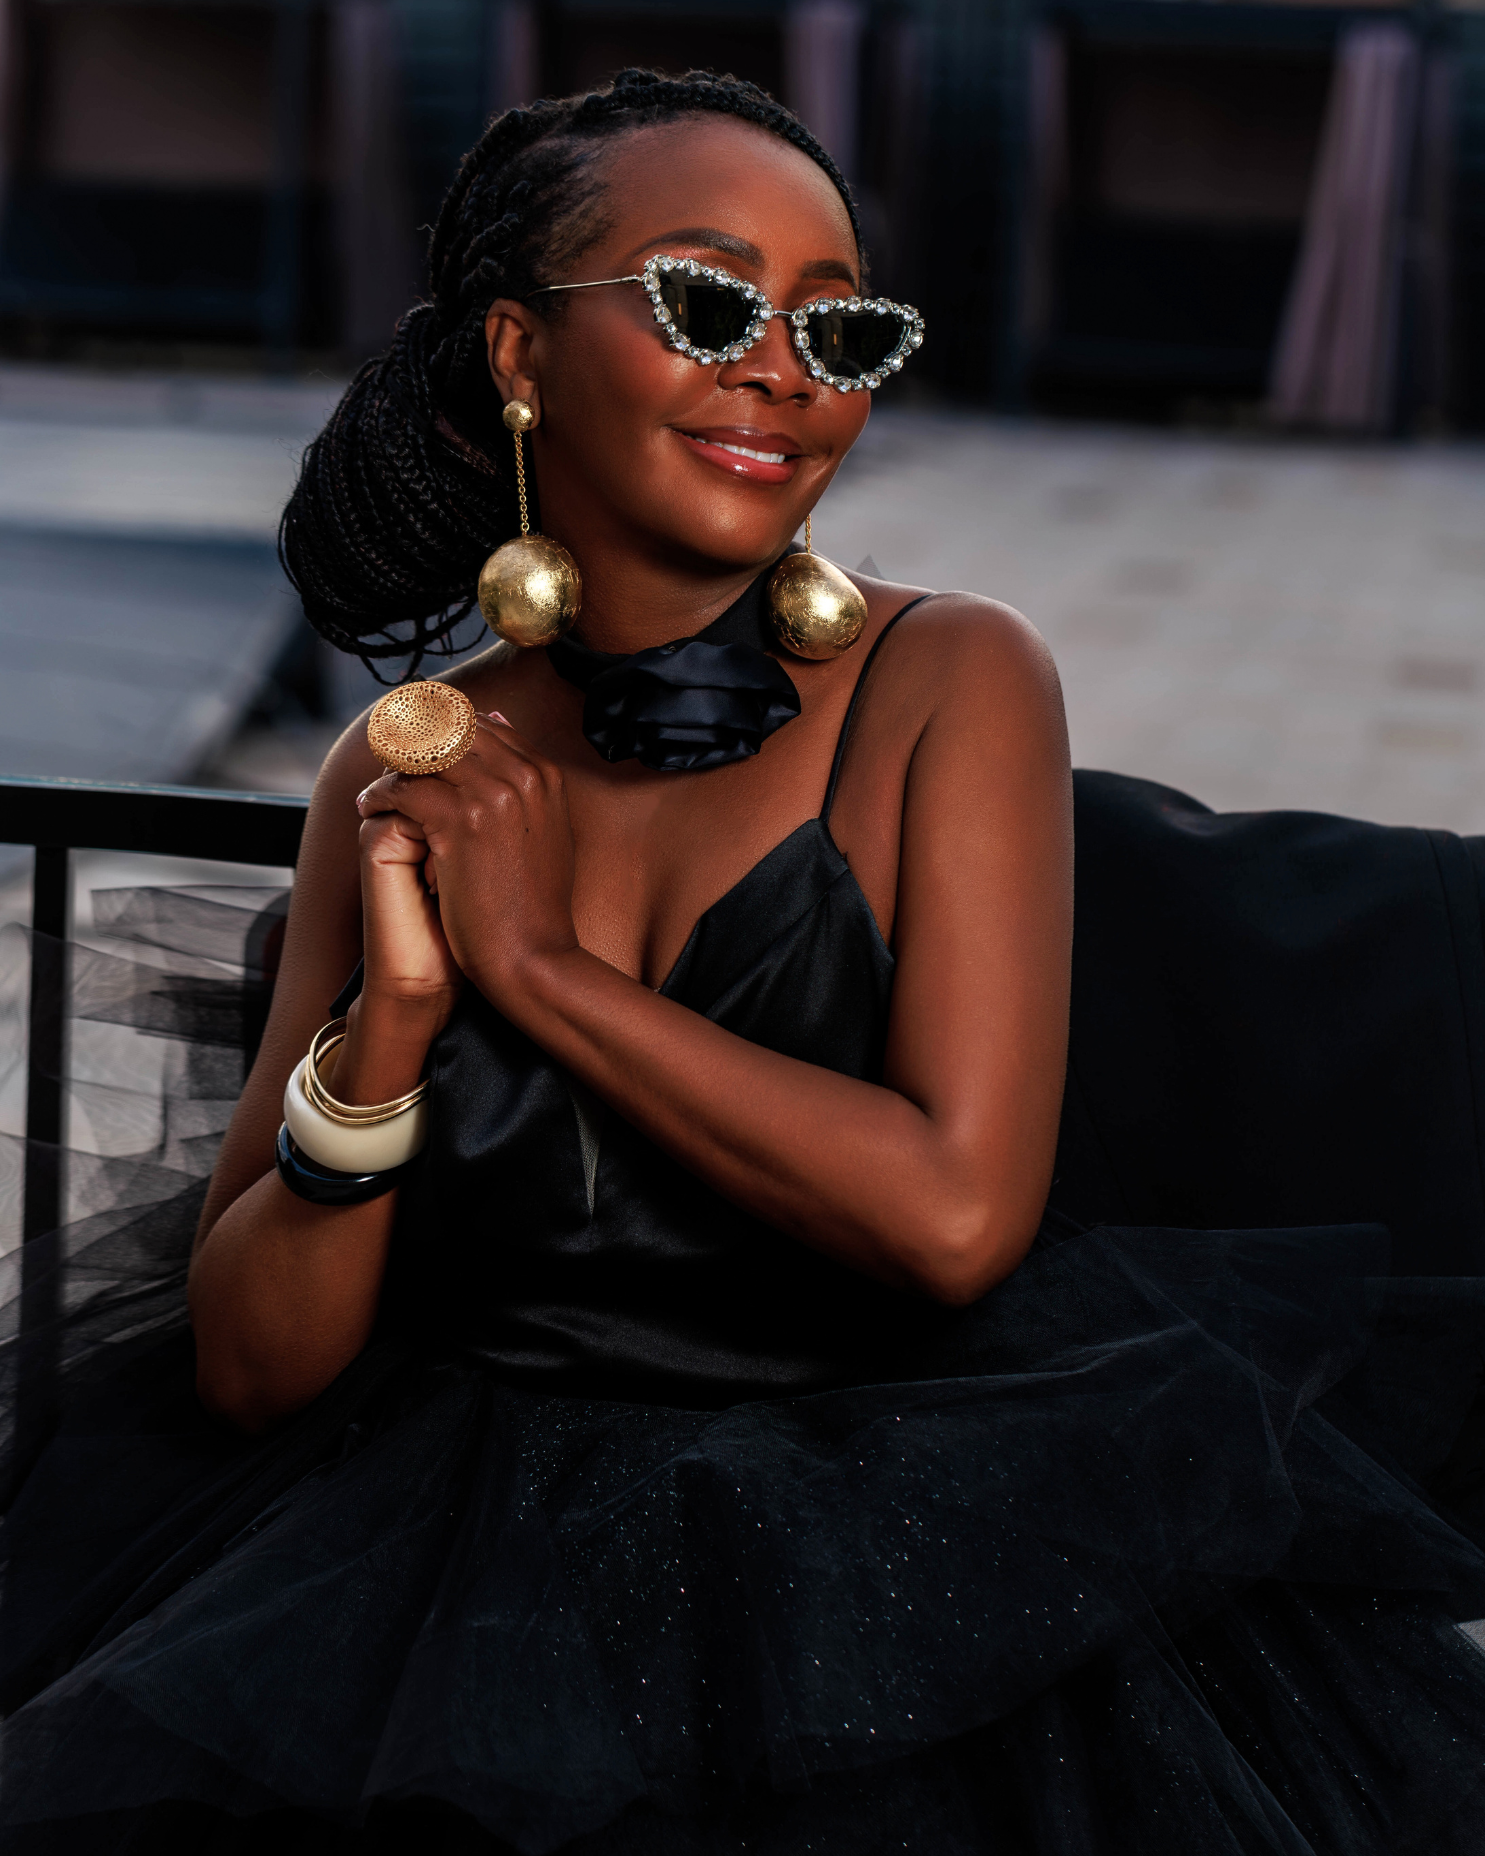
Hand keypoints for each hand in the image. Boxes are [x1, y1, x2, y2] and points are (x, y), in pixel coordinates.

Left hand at [356, 713, 579, 1017]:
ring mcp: (494, 795)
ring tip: (376, 792)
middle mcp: (524, 775)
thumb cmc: (535, 908)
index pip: (481, 724)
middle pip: (450, 727)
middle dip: (410, 742)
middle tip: (384, 765)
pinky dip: (380, 796)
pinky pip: (404, 787)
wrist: (534, 958)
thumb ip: (523, 783)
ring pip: (423, 752)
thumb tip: (496, 722)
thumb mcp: (544, 834)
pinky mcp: (460, 821)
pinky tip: (371, 810)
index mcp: (546, 775)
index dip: (438, 734)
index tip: (410, 753)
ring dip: (391, 767)